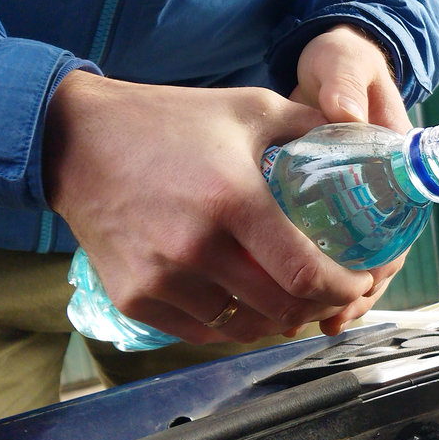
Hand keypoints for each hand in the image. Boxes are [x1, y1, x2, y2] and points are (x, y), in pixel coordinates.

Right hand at [44, 72, 376, 344]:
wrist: (75, 139)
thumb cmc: (170, 121)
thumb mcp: (249, 108)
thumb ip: (310, 125)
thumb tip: (363, 141)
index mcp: (233, 200)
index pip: (307, 274)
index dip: (344, 288)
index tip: (359, 281)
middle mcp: (195, 247)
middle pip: (282, 309)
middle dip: (320, 306)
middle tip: (334, 293)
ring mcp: (161, 278)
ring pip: (244, 327)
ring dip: (278, 319)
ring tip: (293, 298)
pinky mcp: (134, 297)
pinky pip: (202, 331)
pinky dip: (233, 324)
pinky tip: (248, 303)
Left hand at [291, 24, 410, 334]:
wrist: (327, 64)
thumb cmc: (342, 63)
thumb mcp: (345, 65)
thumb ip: (345, 85)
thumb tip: (343, 112)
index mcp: (395, 167)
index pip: (399, 227)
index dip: (382, 262)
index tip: (360, 283)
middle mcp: (380, 193)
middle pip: (376, 258)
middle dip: (351, 293)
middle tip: (325, 314)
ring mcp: (354, 203)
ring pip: (349, 264)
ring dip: (328, 297)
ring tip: (300, 320)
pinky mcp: (325, 208)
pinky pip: (323, 253)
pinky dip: (306, 283)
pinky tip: (284, 305)